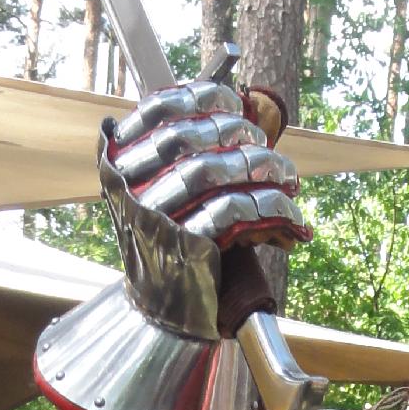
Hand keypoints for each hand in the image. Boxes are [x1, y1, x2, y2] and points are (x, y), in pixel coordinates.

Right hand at [105, 61, 310, 255]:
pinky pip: (231, 212)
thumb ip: (182, 153)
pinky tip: (290, 211)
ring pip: (208, 171)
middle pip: (185, 138)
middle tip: (264, 143)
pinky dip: (268, 206)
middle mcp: (127, 188)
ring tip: (286, 173)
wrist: (161, 312)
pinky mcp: (183, 248)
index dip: (202, 97)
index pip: (158, 110)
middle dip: (235, 132)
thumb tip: (243, 111)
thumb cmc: (172, 243)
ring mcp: (151, 219)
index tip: (237, 102)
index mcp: (118, 163)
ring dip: (258, 165)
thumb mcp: (160, 193)